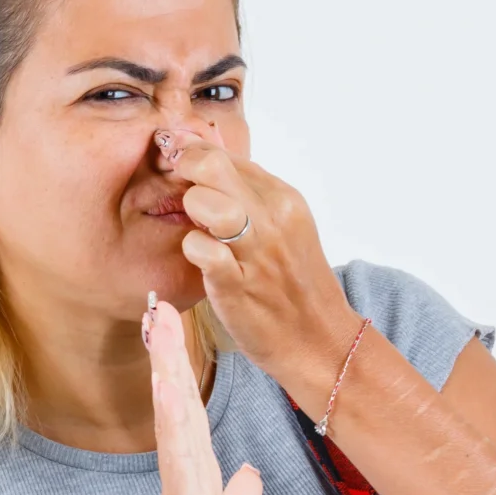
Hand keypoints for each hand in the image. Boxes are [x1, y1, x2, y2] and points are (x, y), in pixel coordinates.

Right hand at [133, 291, 264, 494]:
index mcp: (196, 490)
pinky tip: (169, 390)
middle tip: (155, 307)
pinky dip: (174, 422)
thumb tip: (247, 478)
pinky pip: (180, 461)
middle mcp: (184, 488)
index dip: (182, 376)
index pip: (190, 421)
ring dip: (168, 375)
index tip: (171, 333)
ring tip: (158, 327)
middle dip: (167, 359)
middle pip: (177, 411)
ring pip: (176, 425)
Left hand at [155, 126, 363, 402]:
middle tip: (177, 189)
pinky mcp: (237, 284)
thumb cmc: (292, 284)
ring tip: (197, 227)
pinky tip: (199, 258)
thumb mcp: (283, 227)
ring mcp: (256, 251)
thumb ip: (250, 195)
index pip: (225, 154)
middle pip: (212, 165)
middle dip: (183, 170)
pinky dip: (192, 248)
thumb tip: (209, 162)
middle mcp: (272, 217)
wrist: (320, 340)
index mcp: (283, 197)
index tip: (175, 163)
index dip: (192, 154)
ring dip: (189, 209)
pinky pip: (201, 249)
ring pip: (204, 201)